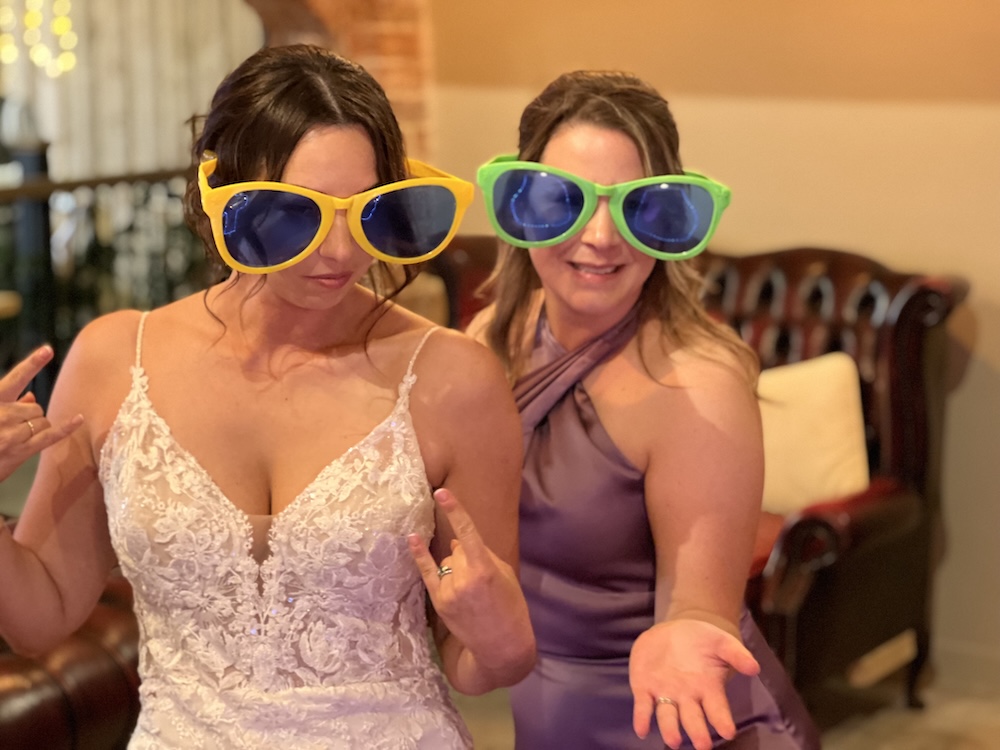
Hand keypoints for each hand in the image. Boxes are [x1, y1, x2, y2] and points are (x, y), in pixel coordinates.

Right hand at [0, 346, 82, 482]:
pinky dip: (66, 428)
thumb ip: (8, 403)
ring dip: (35, 428)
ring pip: (42, 422)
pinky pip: (50, 436)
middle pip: (35, 407)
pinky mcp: (21, 451)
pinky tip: (79, 419)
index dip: (32, 363)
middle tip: (10, 429)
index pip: (16, 378)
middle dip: (29, 416)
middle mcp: (4, 414)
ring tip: (13, 439)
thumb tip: (31, 396)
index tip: (48, 350)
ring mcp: (13, 433)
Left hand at [408, 487, 530, 671]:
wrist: (503, 645)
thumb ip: (482, 554)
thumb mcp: (505, 575)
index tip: (442, 492)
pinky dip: (420, 555)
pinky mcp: (440, 602)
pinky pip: (428, 572)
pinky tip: (412, 539)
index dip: (455, 510)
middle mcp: (464, 579)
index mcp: (485, 570)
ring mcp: (449, 591)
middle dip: (467, 555)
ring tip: (473, 590)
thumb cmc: (511, 607)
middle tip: (482, 578)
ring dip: (457, 566)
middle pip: (458, 550)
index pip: (467, 533)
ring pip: (447, 562)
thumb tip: (457, 542)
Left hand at [630, 618, 760, 749]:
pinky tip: (641, 729)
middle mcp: (687, 697)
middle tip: (703, 746)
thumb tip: (755, 668)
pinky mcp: (644, 688)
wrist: (674, 630)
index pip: (717, 709)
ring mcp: (665, 693)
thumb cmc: (702, 640)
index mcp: (708, 688)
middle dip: (697, 732)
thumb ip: (737, 654)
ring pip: (668, 717)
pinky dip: (642, 718)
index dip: (722, 720)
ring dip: (670, 730)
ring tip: (673, 741)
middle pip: (693, 719)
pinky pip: (643, 706)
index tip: (728, 732)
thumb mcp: (721, 641)